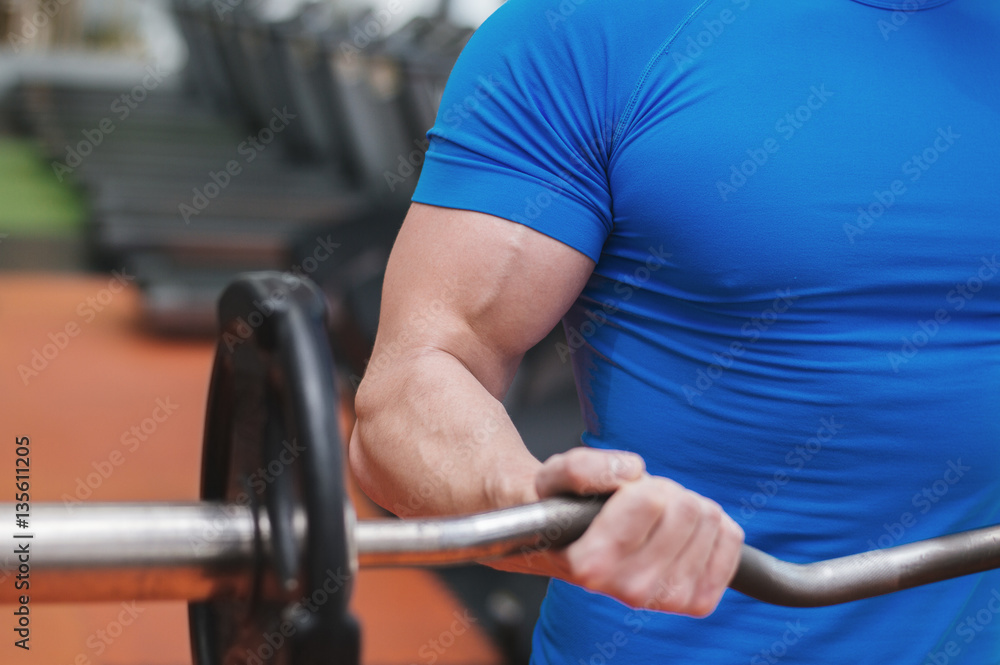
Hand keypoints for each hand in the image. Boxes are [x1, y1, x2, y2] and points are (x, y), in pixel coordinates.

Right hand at [535, 447, 743, 616]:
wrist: (574, 548)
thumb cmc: (566, 509)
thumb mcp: (555, 476)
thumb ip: (582, 468)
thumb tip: (631, 470)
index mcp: (592, 564)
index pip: (650, 500)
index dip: (637, 483)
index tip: (618, 496)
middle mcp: (630, 590)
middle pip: (686, 508)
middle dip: (664, 492)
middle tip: (639, 506)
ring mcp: (667, 600)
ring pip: (710, 519)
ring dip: (684, 507)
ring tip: (655, 521)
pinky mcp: (698, 601)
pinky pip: (730, 539)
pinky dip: (710, 526)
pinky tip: (680, 534)